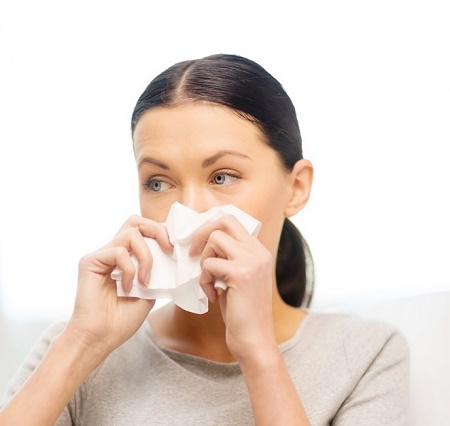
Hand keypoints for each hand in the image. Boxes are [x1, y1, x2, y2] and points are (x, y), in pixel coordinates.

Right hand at [66, 215, 172, 356]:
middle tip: (169, 249)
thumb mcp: (150, 292)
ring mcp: (101, 255)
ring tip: (145, 280)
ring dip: (146, 256)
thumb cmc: (122, 319)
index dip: (162, 233)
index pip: (144, 230)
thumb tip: (174, 253)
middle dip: (157, 230)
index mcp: (126, 257)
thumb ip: (157, 271)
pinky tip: (127, 288)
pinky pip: (118, 251)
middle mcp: (112, 251)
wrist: (100, 339)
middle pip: (135, 221)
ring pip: (131, 233)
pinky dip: (130, 269)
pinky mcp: (90, 261)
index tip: (175, 249)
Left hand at [190, 215, 276, 360]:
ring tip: (208, 281)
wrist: (254, 340)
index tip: (198, 244)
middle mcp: (258, 252)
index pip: (233, 222)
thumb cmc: (242, 312)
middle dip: (202, 233)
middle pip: (225, 221)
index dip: (211, 228)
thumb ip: (228, 259)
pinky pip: (209, 264)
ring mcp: (251, 261)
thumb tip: (204, 243)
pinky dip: (203, 280)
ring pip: (215, 239)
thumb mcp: (237, 279)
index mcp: (259, 251)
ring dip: (204, 259)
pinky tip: (211, 295)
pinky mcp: (240, 274)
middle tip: (193, 253)